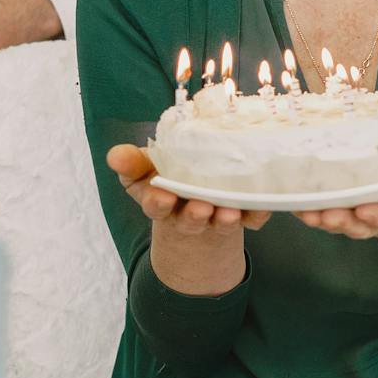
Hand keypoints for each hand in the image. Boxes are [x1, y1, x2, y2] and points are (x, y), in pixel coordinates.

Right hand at [105, 144, 269, 232]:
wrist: (198, 202)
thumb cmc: (168, 179)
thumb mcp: (145, 171)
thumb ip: (131, 163)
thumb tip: (114, 155)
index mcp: (161, 202)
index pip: (155, 205)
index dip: (158, 202)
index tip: (162, 197)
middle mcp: (188, 213)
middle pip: (190, 219)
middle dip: (194, 215)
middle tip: (200, 208)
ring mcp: (215, 217)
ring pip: (220, 222)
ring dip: (225, 219)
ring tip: (229, 212)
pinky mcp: (241, 216)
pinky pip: (251, 218)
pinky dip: (257, 213)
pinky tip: (264, 205)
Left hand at [297, 149, 377, 241]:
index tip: (367, 211)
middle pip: (360, 226)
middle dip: (343, 222)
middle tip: (329, 216)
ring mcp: (362, 214)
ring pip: (339, 221)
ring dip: (321, 217)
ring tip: (305, 211)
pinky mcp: (347, 206)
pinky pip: (326, 210)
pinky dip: (309, 208)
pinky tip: (293, 202)